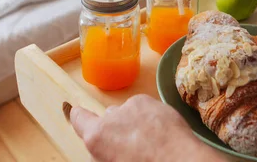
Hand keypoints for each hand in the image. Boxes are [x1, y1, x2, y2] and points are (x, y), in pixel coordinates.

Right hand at [70, 94, 223, 161]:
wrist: (178, 161)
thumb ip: (102, 153)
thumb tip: (102, 151)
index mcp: (97, 137)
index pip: (79, 119)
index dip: (79, 117)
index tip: (78, 114)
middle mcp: (111, 117)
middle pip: (108, 118)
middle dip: (117, 128)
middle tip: (132, 146)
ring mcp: (132, 106)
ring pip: (128, 112)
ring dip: (135, 122)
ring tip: (151, 141)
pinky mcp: (151, 101)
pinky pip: (145, 108)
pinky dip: (150, 117)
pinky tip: (161, 133)